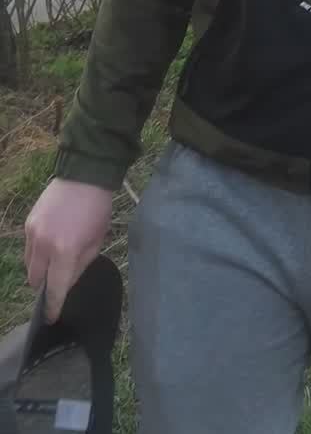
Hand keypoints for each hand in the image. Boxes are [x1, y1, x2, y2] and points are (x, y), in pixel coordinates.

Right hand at [25, 179, 112, 321]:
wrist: (85, 176)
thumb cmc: (97, 210)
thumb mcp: (96, 242)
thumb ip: (79, 267)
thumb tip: (65, 284)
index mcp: (65, 252)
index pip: (54, 289)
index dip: (53, 307)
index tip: (51, 318)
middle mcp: (44, 245)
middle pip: (35, 281)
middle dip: (45, 287)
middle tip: (56, 284)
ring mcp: (33, 233)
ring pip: (28, 266)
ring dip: (39, 271)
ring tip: (54, 263)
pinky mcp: (28, 223)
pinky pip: (28, 248)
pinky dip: (36, 254)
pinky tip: (50, 246)